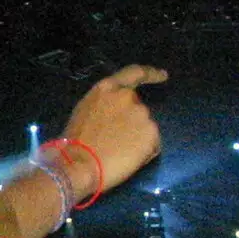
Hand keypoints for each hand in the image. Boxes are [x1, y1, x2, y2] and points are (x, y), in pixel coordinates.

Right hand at [61, 64, 166, 195]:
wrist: (80, 164)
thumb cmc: (74, 142)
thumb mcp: (85, 112)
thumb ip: (104, 106)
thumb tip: (115, 115)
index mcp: (106, 89)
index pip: (134, 73)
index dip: (151, 74)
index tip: (163, 76)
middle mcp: (127, 97)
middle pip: (137, 107)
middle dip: (132, 121)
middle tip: (118, 141)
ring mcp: (142, 114)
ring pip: (145, 127)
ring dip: (137, 137)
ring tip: (119, 154)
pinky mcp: (152, 133)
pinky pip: (151, 143)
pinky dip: (144, 152)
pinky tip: (128, 160)